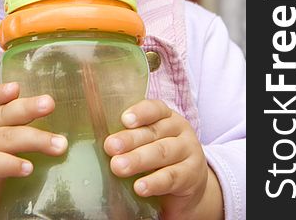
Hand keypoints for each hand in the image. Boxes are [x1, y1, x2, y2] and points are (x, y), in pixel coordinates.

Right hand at [0, 82, 67, 219]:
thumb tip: (55, 130)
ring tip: (58, 144)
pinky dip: (11, 164)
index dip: (0, 93)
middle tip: (49, 103)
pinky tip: (28, 167)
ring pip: (3, 138)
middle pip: (1, 115)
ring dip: (34, 138)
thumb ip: (14, 133)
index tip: (16, 87)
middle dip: (27, 108)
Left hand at [104, 99, 223, 219]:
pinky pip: (171, 177)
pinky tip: (139, 187)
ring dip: (138, 160)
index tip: (124, 119)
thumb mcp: (149, 141)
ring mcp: (188, 151)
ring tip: (118, 167)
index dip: (140, 112)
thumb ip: (131, 136)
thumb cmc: (160, 157)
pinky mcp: (192, 175)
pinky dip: (154, 182)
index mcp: (166, 116)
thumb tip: (103, 141)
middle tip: (110, 147)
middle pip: (154, 132)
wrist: (190, 183)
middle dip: (130, 139)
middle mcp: (179, 129)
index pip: (155, 108)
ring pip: (162, 152)